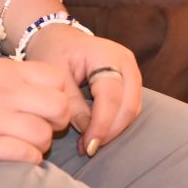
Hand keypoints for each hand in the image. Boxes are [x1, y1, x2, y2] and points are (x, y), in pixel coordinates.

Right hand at [0, 56, 80, 162]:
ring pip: (44, 134)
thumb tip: (34, 90)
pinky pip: (25, 154)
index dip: (61, 93)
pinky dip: (30, 158)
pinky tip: (20, 156)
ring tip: (29, 143)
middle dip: (58, 120)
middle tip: (45, 126)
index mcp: (8, 71)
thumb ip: (11, 77)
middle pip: (59, 106)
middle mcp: (8, 92)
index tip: (50, 103)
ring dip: (42, 143)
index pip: (57, 78)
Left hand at [21, 27, 143, 155]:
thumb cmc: (55, 52)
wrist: (60, 38)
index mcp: (107, 54)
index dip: (101, 124)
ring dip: (114, 130)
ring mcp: (131, 71)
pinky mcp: (131, 82)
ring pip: (132, 109)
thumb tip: (87, 130)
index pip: (111, 96)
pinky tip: (97, 134)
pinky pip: (130, 108)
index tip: (87, 146)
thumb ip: (71, 102)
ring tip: (90, 143)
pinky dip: (117, 124)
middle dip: (110, 131)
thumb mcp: (55, 74)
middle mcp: (126, 62)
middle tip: (88, 148)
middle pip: (128, 105)